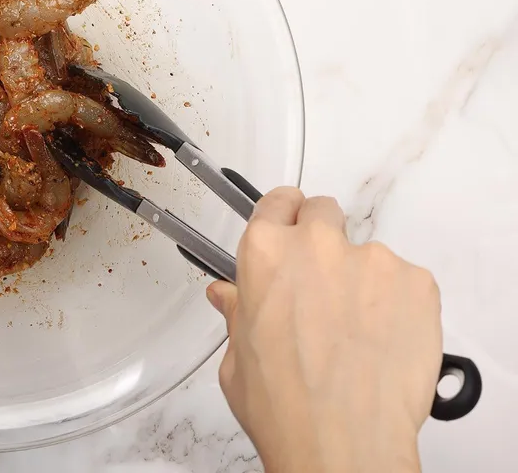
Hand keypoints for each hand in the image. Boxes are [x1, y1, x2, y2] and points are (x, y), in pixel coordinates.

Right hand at [207, 188, 441, 472]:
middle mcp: (318, 245)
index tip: (288, 230)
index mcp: (265, 253)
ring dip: (362, 281)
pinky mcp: (417, 285)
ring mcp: (374, 262)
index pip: (277, 203)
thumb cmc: (285, 405)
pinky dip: (398, 306)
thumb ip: (238, 313)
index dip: (283, 218)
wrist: (344, 442)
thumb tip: (228, 296)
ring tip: (356, 334)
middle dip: (322, 240)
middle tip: (321, 284)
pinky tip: (383, 342)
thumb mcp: (238, 357)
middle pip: (324, 213)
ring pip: (368, 255)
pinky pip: (406, 282)